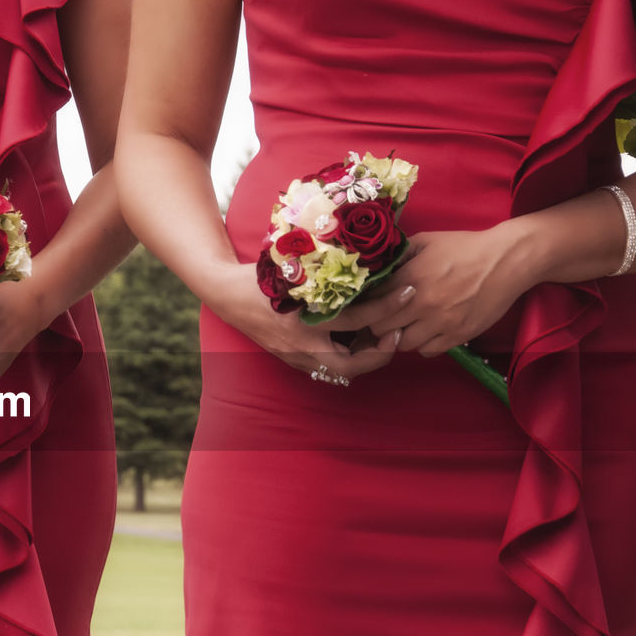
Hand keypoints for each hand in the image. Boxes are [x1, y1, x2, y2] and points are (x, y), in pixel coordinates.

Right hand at [203, 262, 414, 382]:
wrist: (227, 295)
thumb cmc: (261, 277)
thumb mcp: (296, 270)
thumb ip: (328, 274)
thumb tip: (372, 265)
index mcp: (303, 321)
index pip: (358, 319)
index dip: (387, 306)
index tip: (408, 292)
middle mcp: (300, 346)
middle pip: (352, 365)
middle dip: (380, 353)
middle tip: (397, 333)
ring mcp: (294, 358)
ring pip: (340, 371)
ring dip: (364, 358)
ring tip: (382, 337)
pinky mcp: (292, 361)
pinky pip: (327, 368)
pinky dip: (347, 357)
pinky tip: (356, 340)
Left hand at [348, 223, 539, 355]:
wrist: (507, 260)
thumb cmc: (464, 247)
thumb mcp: (425, 241)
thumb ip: (397, 256)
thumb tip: (373, 269)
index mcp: (410, 278)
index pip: (371, 304)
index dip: (367, 306)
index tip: (370, 305)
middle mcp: (422, 304)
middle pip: (381, 329)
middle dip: (379, 323)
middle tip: (384, 318)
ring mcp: (441, 322)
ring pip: (403, 344)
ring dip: (400, 336)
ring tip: (406, 325)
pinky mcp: (459, 335)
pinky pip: (428, 351)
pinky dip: (422, 345)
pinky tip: (426, 332)